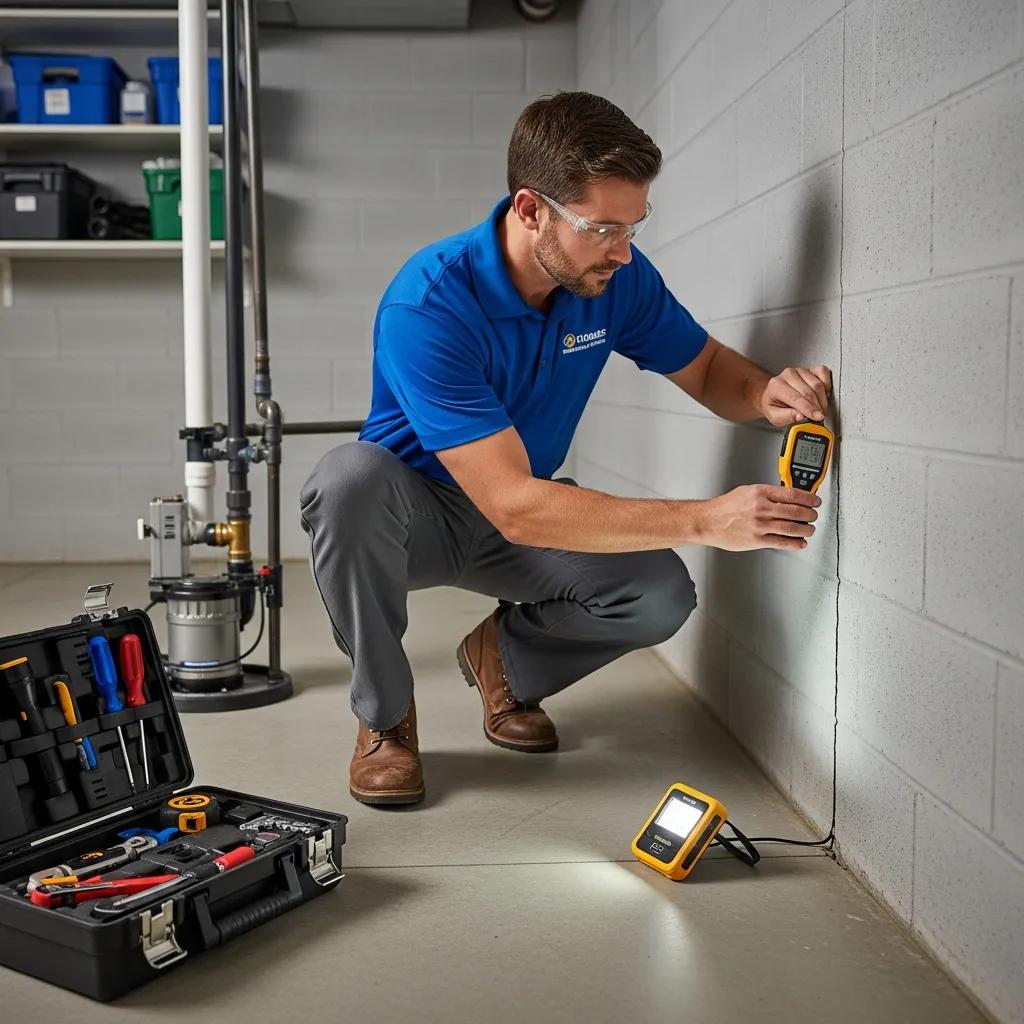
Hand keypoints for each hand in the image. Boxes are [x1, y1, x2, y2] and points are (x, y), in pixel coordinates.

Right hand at [698, 485, 819, 550]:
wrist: (708, 521)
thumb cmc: (724, 507)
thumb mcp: (746, 491)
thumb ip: (766, 494)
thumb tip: (786, 497)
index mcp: (760, 493)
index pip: (793, 494)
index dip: (809, 498)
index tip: (815, 501)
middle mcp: (761, 508)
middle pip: (796, 511)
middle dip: (810, 514)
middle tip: (814, 516)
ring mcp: (760, 525)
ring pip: (792, 527)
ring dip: (806, 529)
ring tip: (809, 529)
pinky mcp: (757, 540)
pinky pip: (782, 542)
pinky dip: (795, 543)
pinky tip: (800, 542)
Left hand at [760, 365, 831, 425]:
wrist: (775, 395)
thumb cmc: (775, 405)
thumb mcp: (775, 416)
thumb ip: (786, 417)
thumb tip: (801, 416)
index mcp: (776, 385)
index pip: (796, 398)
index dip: (809, 409)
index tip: (818, 417)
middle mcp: (788, 375)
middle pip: (809, 392)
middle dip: (817, 407)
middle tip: (820, 417)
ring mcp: (800, 370)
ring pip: (818, 384)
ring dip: (822, 399)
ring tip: (820, 409)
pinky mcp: (810, 369)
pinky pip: (823, 373)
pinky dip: (827, 385)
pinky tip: (823, 395)